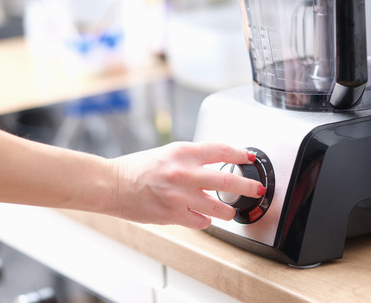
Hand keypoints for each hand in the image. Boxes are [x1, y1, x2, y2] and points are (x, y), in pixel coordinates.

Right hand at [109, 142, 263, 228]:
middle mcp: (183, 172)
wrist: (112, 185)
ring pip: (218, 207)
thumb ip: (192, 158)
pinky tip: (201, 217)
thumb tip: (216, 164)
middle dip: (248, 186)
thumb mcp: (167, 153)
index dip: (240, 154)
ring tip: (229, 211)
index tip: (250, 158)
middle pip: (227, 180)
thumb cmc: (137, 169)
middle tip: (258, 189)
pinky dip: (204, 220)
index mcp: (182, 152)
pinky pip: (200, 222)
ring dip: (228, 211)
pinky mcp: (173, 215)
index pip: (220, 150)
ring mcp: (179, 196)